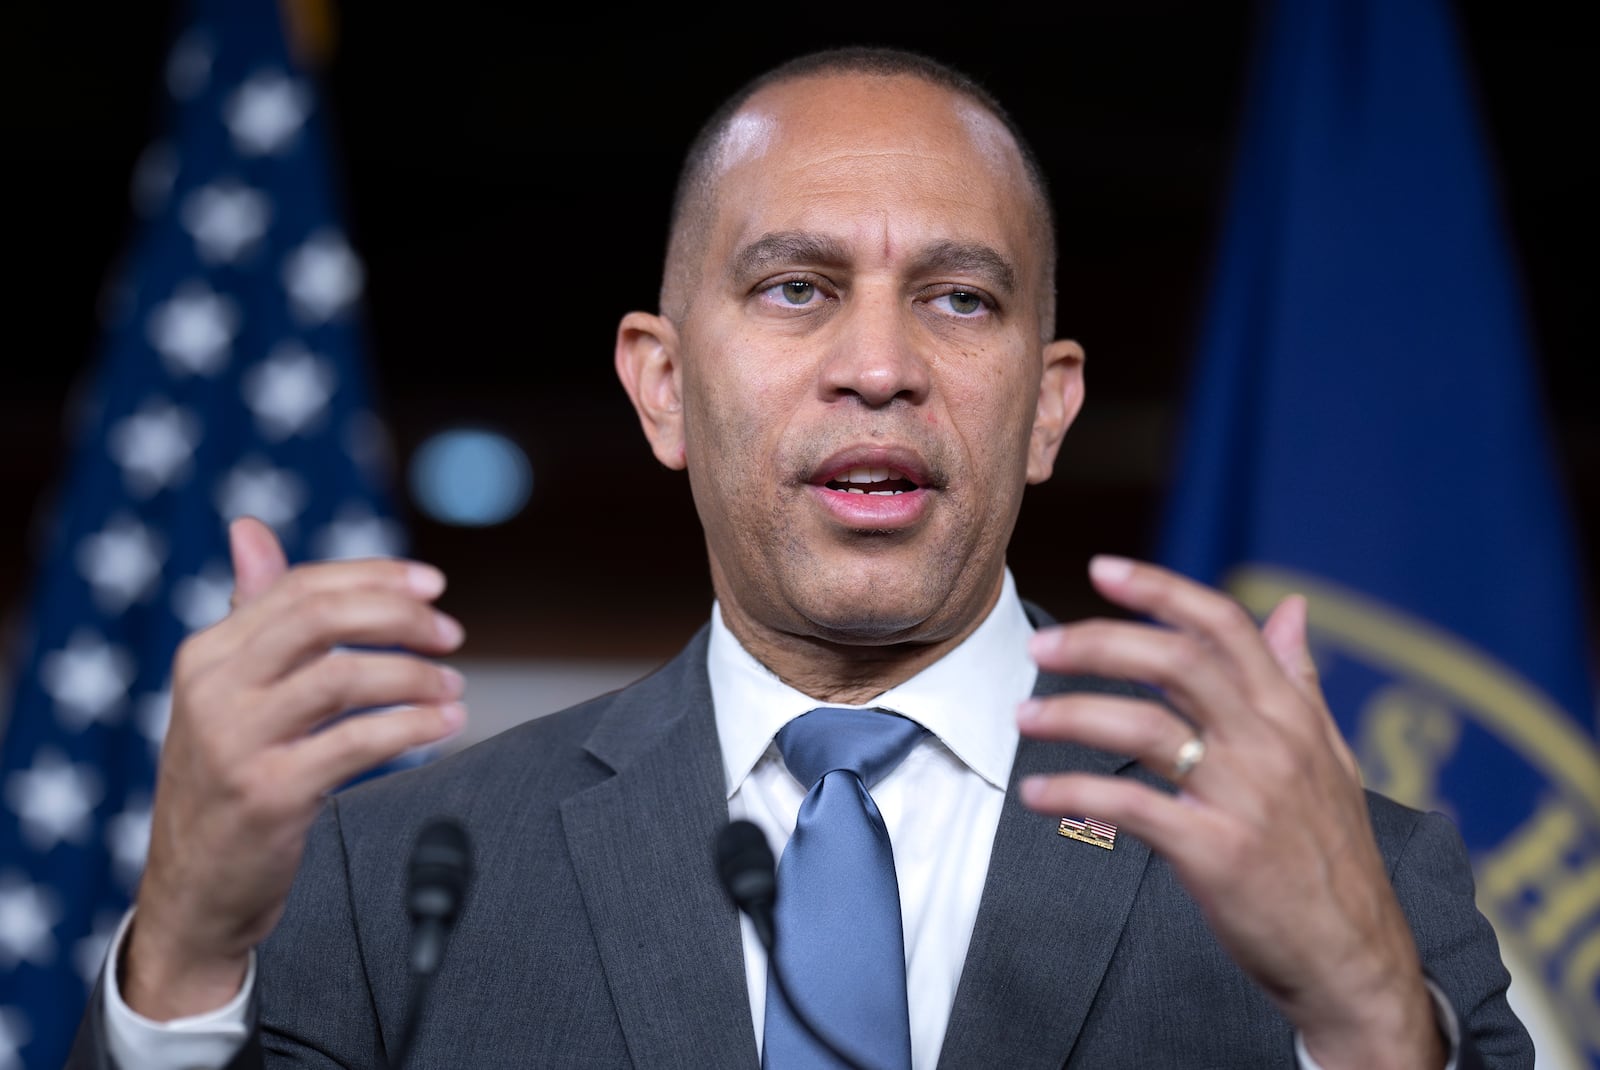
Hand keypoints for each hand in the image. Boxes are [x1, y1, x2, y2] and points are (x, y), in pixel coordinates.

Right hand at [123, 517, 466, 1019]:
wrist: (193, 893)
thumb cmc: (225, 782)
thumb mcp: (226, 694)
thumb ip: (252, 614)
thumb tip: (249, 528)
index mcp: (206, 655)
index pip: (299, 587)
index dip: (374, 577)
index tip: (432, 584)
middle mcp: (212, 690)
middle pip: (321, 619)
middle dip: (399, 616)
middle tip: (450, 632)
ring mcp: (236, 743)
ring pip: (344, 676)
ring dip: (415, 676)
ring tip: (453, 687)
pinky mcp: (269, 794)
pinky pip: (357, 742)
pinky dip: (413, 725)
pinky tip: (445, 723)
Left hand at [1017, 556, 1442, 1069]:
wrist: (1354, 960)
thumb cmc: (1331, 855)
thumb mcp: (1331, 757)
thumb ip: (1299, 679)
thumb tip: (1292, 607)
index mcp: (1291, 714)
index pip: (1225, 625)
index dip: (1161, 589)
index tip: (1103, 568)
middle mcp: (1270, 744)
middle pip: (1176, 662)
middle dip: (1100, 643)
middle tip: (1041, 645)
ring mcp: (1244, 797)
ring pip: (1147, 728)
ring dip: (1074, 715)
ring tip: (1024, 717)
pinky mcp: (1217, 853)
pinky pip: (1133, 807)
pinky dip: (1075, 795)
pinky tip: (1036, 795)